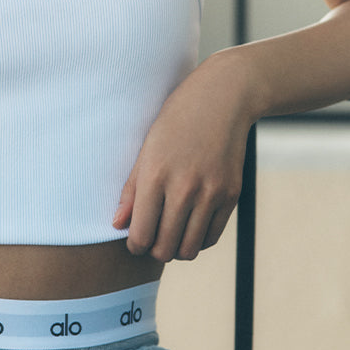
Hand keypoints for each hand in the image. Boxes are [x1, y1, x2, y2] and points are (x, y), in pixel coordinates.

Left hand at [112, 55, 253, 261]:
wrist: (222, 99)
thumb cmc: (175, 122)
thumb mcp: (146, 150)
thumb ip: (131, 191)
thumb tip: (118, 225)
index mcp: (155, 176)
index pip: (141, 235)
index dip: (135, 245)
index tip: (135, 240)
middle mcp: (184, 188)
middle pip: (164, 248)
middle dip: (154, 250)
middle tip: (153, 238)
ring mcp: (211, 193)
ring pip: (189, 249)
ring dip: (176, 249)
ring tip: (171, 234)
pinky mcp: (231, 195)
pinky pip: (211, 237)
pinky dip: (198, 240)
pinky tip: (190, 226)